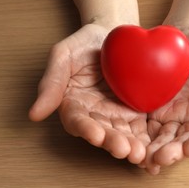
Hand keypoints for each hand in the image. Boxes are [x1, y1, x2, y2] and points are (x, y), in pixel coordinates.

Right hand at [29, 24, 149, 163]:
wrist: (113, 34)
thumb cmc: (84, 43)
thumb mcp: (63, 56)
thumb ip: (51, 83)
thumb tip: (34, 115)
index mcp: (74, 104)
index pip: (77, 120)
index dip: (85, 128)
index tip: (94, 135)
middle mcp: (95, 115)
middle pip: (103, 132)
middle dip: (112, 142)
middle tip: (123, 149)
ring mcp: (117, 116)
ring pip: (123, 135)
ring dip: (131, 146)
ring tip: (140, 153)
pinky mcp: (136, 113)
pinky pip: (142, 127)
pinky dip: (148, 139)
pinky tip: (155, 148)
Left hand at [144, 27, 188, 173]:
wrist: (187, 31)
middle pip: (185, 139)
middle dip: (174, 150)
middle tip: (161, 158)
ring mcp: (173, 114)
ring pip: (165, 137)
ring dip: (156, 149)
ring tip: (146, 157)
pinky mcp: (154, 107)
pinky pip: (147, 124)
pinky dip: (142, 137)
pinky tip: (134, 144)